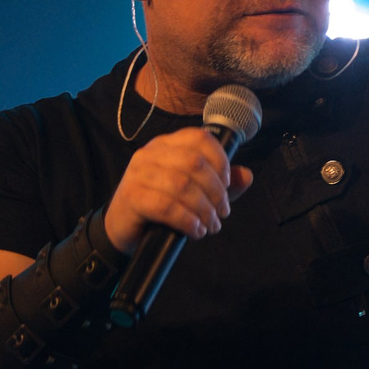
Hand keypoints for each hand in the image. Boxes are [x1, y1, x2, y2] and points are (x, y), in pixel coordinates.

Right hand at [102, 126, 254, 254]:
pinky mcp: (131, 197)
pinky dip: (187, 221)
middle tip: (222, 213)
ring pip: (181, 185)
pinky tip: (195, 231)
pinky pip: (166, 206)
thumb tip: (246, 176)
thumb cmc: (158, 207)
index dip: (220, 160)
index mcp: (167, 145)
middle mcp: (150, 153)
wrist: (122, 228)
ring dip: (203, 209)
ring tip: (210, 225)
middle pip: (194, 163)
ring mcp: (138, 174)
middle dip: (215, 191)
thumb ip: (219, 183)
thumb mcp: (192, 192)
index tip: (227, 185)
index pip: (199, 138)